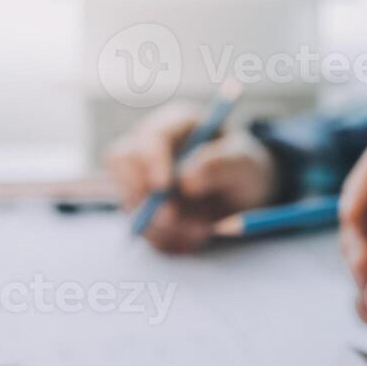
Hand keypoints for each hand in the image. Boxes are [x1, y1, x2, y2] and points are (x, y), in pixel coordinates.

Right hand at [104, 101, 276, 252]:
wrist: (245, 195)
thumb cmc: (245, 168)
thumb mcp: (245, 163)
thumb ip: (220, 166)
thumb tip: (186, 180)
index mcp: (175, 126)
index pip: (148, 137)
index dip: (150, 160)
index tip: (163, 186)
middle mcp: (150, 150)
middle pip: (120, 164)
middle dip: (142, 195)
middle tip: (172, 218)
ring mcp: (141, 180)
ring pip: (129, 202)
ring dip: (162, 224)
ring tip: (202, 229)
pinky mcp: (144, 210)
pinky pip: (143, 229)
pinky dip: (168, 239)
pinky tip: (194, 235)